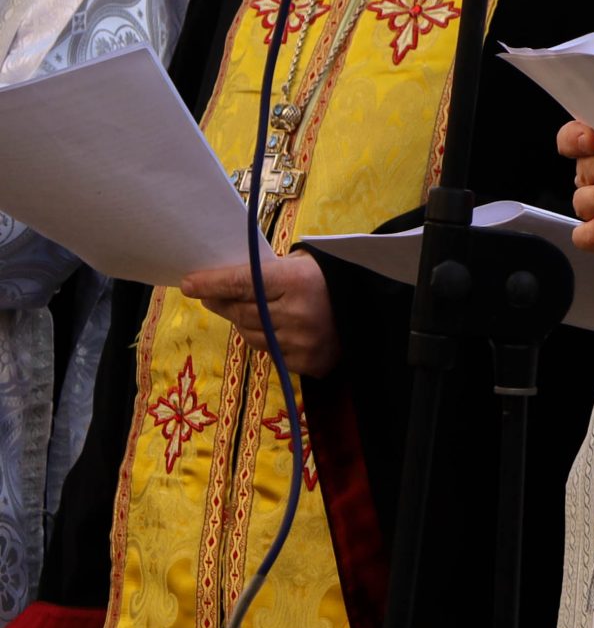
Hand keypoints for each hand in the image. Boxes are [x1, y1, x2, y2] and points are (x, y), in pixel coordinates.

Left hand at [183, 251, 339, 376]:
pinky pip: (269, 353)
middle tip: (211, 296)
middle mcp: (297, 314)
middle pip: (241, 311)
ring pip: (250, 335)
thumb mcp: (300, 263)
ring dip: (245, 323)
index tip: (188, 284)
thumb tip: (218, 284)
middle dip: (222, 303)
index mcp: (297, 281)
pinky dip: (267, 341)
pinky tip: (279, 329)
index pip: (243, 283)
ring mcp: (302, 342)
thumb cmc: (330, 278)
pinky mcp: (307, 363)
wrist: (371, 306)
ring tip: (256, 311)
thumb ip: (263, 274)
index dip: (212, 283)